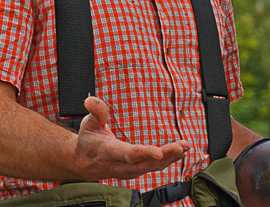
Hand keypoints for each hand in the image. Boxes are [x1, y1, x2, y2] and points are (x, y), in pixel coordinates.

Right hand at [74, 96, 190, 180]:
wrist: (84, 162)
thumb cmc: (89, 141)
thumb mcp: (88, 124)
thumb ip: (95, 112)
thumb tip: (91, 100)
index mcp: (109, 153)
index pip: (128, 154)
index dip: (143, 153)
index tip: (158, 151)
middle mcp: (121, 165)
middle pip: (145, 163)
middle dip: (164, 156)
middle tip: (179, 147)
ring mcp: (129, 170)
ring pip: (152, 167)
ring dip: (170, 158)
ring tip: (185, 147)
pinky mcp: (136, 170)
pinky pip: (154, 167)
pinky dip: (169, 160)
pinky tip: (181, 152)